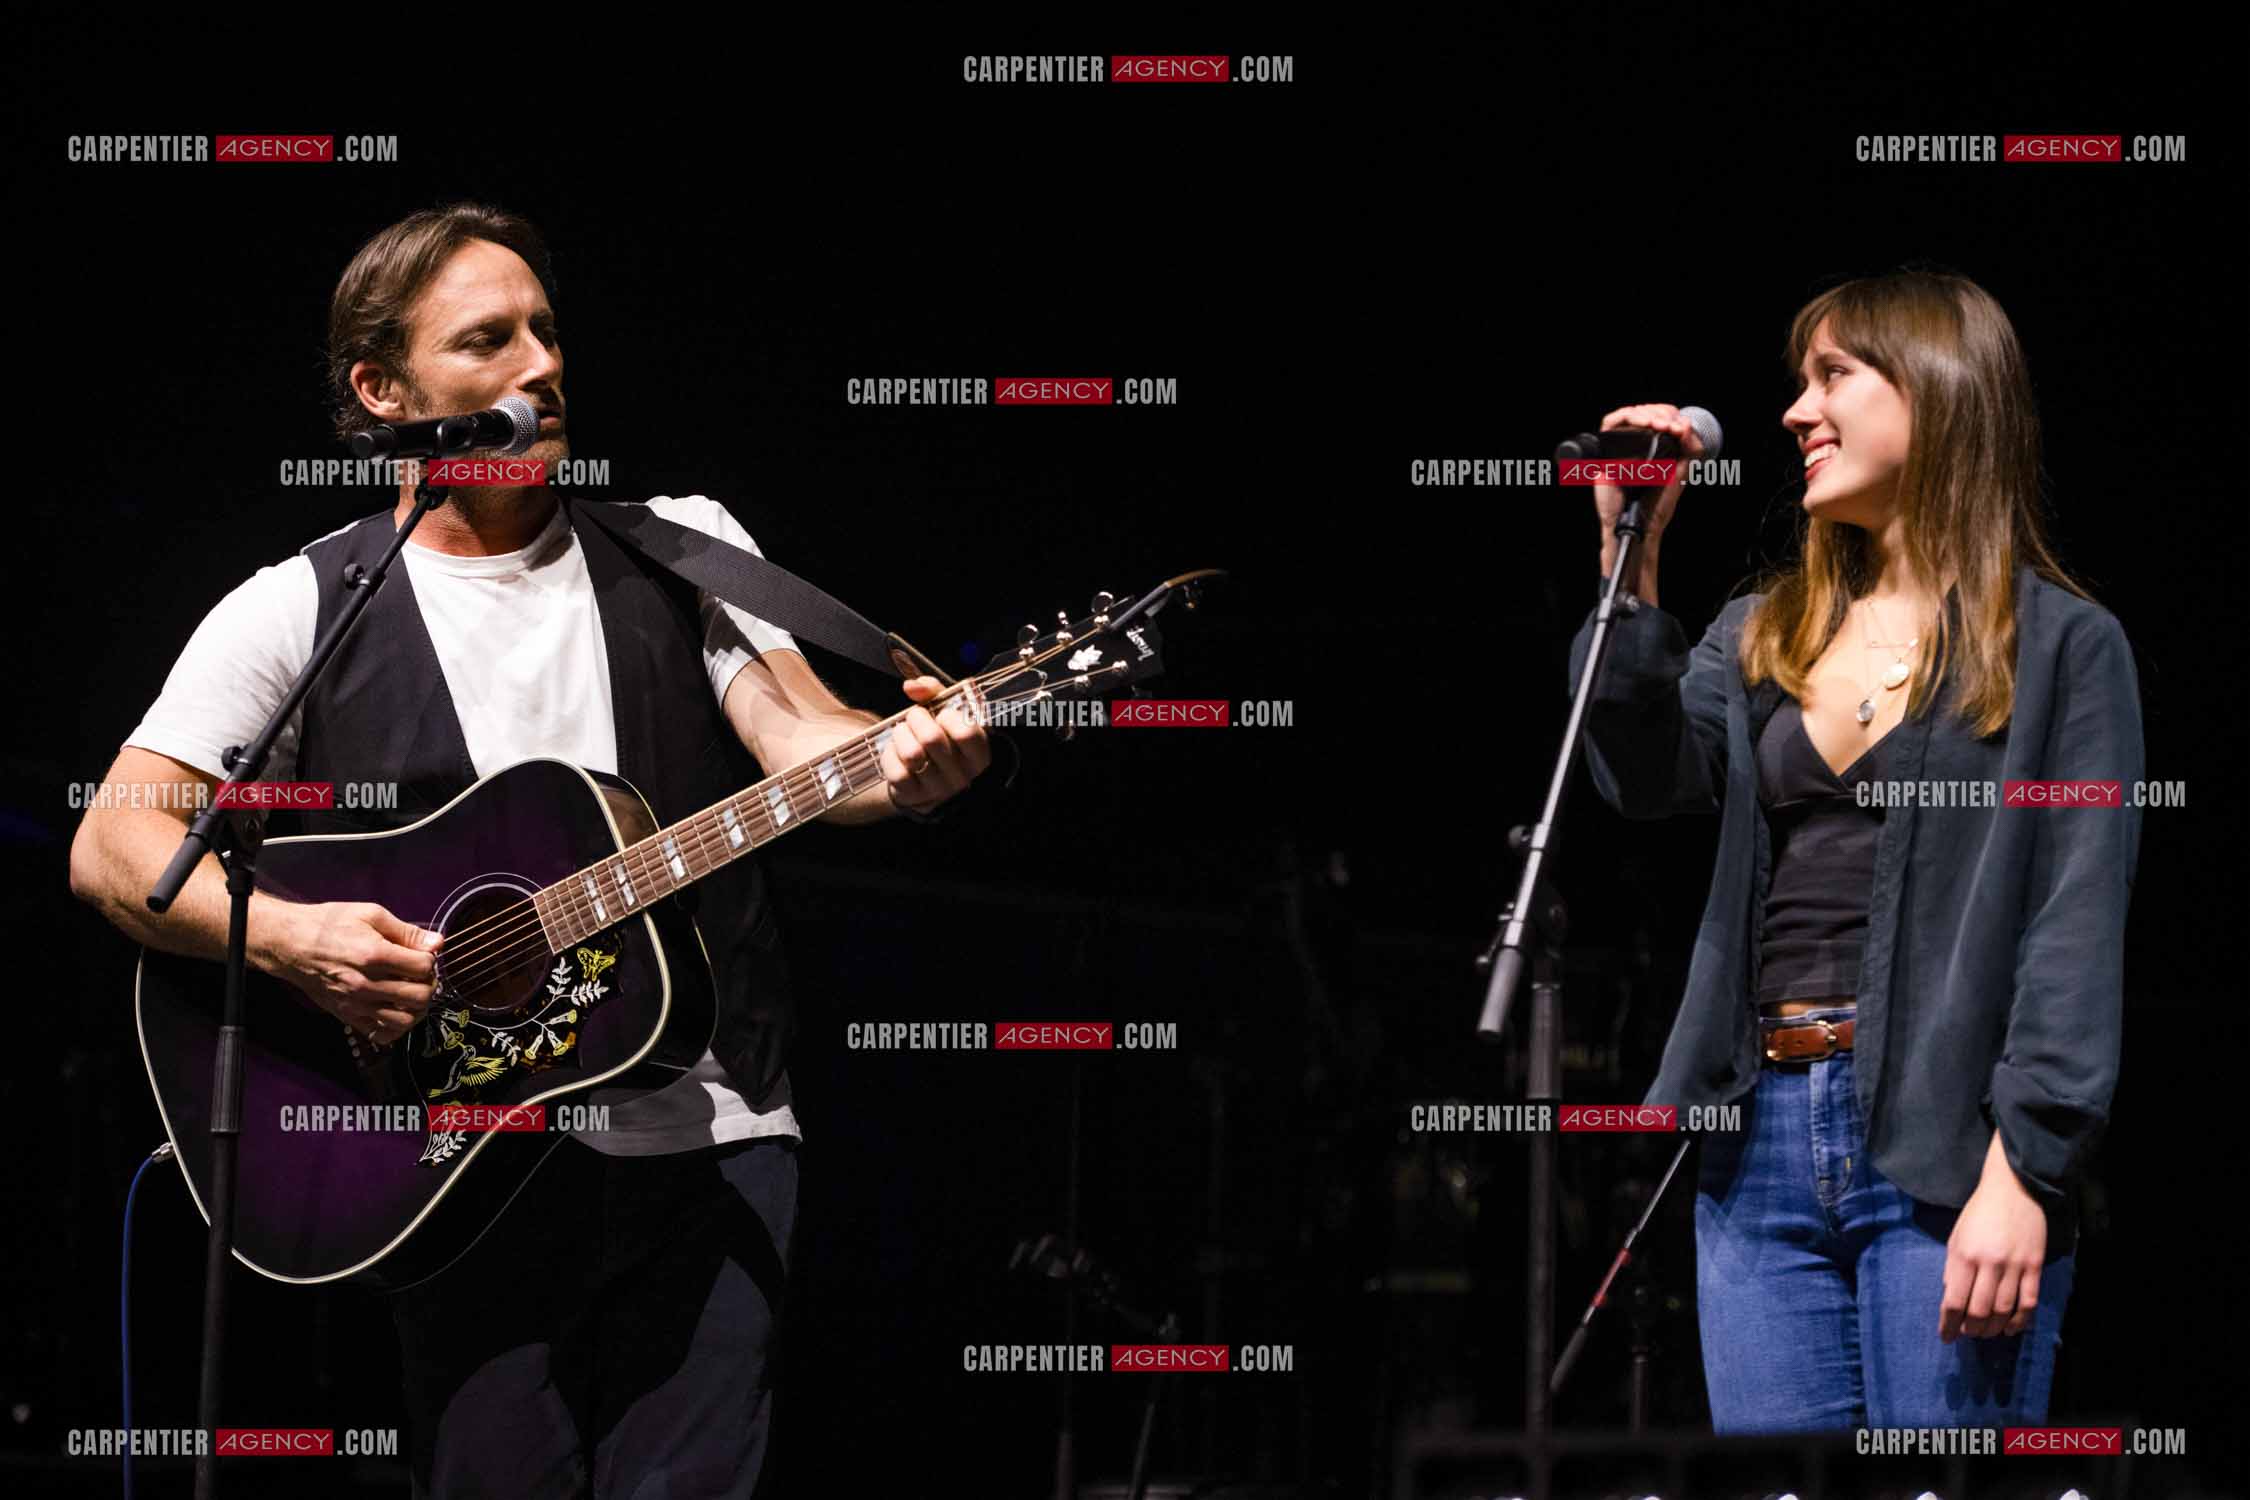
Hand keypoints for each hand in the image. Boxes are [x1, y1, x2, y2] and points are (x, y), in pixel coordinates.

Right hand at [257, 899, 442, 1044]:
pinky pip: (383, 1034)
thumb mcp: (370, 914)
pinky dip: (398, 1025)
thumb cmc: (329, 924)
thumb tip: (437, 944)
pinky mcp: (347, 1016)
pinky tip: (396, 1008)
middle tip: (420, 974)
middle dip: (428, 983)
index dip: (429, 959)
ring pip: (406, 1019)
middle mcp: (365, 984)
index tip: (422, 954)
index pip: (423, 967)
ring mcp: (356, 1004)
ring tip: (411, 991)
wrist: (290, 945)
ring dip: (417, 1006)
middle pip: (420, 996)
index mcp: (373, 955)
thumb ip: (407, 931)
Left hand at [882, 676, 991, 816]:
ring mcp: (938, 790)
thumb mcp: (948, 714)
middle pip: (932, 738)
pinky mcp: (914, 797)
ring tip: (902, 732)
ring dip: (901, 735)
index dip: (947, 715)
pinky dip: (890, 754)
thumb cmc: (942, 740)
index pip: (966, 732)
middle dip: (916, 718)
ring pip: (911, 754)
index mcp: (979, 755)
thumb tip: (911, 686)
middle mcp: (963, 776)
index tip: (942, 714)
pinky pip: (896, 771)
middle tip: (914, 717)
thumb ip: (935, 692)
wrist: (926, 779)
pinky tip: (895, 751)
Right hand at [1592, 403, 1704, 581]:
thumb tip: (1685, 423)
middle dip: (1660, 412)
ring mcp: (1619, 448)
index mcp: (1652, 447)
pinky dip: (1628, 417)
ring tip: (1662, 425)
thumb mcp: (1682, 472)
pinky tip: (1646, 424)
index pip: (1657, 415)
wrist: (1641, 523)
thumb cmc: (1658, 503)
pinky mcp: (1605, 454)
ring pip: (1628, 414)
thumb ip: (1690, 448)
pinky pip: (1610, 423)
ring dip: (1647, 413)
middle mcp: (1634, 445)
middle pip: (1643, 411)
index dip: (1668, 413)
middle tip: (1672, 426)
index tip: (1680, 425)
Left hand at [1938, 1158, 2048, 1341]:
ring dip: (1994, 1328)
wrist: (2013, 1189)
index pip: (1954, 1300)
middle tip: (1968, 1334)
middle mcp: (1989, 1263)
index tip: (1946, 1337)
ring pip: (2004, 1309)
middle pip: (1980, 1310)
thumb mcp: (1957, 1237)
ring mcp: (2014, 1265)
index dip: (1949, 1324)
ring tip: (1986, 1334)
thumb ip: (1953, 1269)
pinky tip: (2011, 1328)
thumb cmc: (1979, 1213)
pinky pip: (2029, 1301)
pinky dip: (2020, 1320)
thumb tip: (1951, 1298)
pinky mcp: (2035, 1265)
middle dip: (1971, 1329)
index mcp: (1964, 1255)